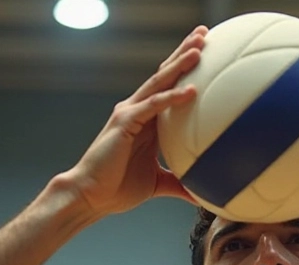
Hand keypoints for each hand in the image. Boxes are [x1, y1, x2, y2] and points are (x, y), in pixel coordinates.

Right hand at [61, 26, 207, 216]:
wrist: (92, 196)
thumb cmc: (119, 188)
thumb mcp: (158, 183)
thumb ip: (179, 183)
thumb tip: (201, 195)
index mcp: (147, 120)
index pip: (169, 86)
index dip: (185, 67)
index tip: (206, 51)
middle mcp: (138, 110)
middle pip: (164, 74)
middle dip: (184, 53)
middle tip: (204, 34)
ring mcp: (130, 113)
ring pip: (159, 82)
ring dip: (179, 64)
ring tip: (199, 48)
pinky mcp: (125, 122)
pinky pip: (153, 105)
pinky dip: (172, 97)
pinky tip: (191, 91)